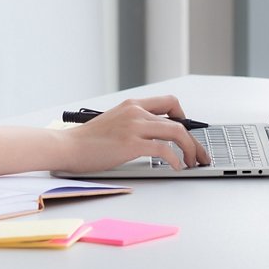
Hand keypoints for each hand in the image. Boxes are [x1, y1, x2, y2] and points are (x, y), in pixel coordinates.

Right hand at [57, 97, 210, 172]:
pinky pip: (164, 150)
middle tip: (200, 154)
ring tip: (192, 163)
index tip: (188, 132)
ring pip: (176, 132)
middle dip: (195, 141)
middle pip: (179, 121)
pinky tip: (176, 167)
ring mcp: (134, 127)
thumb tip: (152, 136)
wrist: (68, 146)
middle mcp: (136, 112)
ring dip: (190, 150)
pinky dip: (175, 159)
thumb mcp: (113, 122)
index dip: (184, 116)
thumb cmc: (87, 140)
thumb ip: (132, 123)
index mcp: (132, 105)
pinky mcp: (131, 144)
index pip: (169, 102)